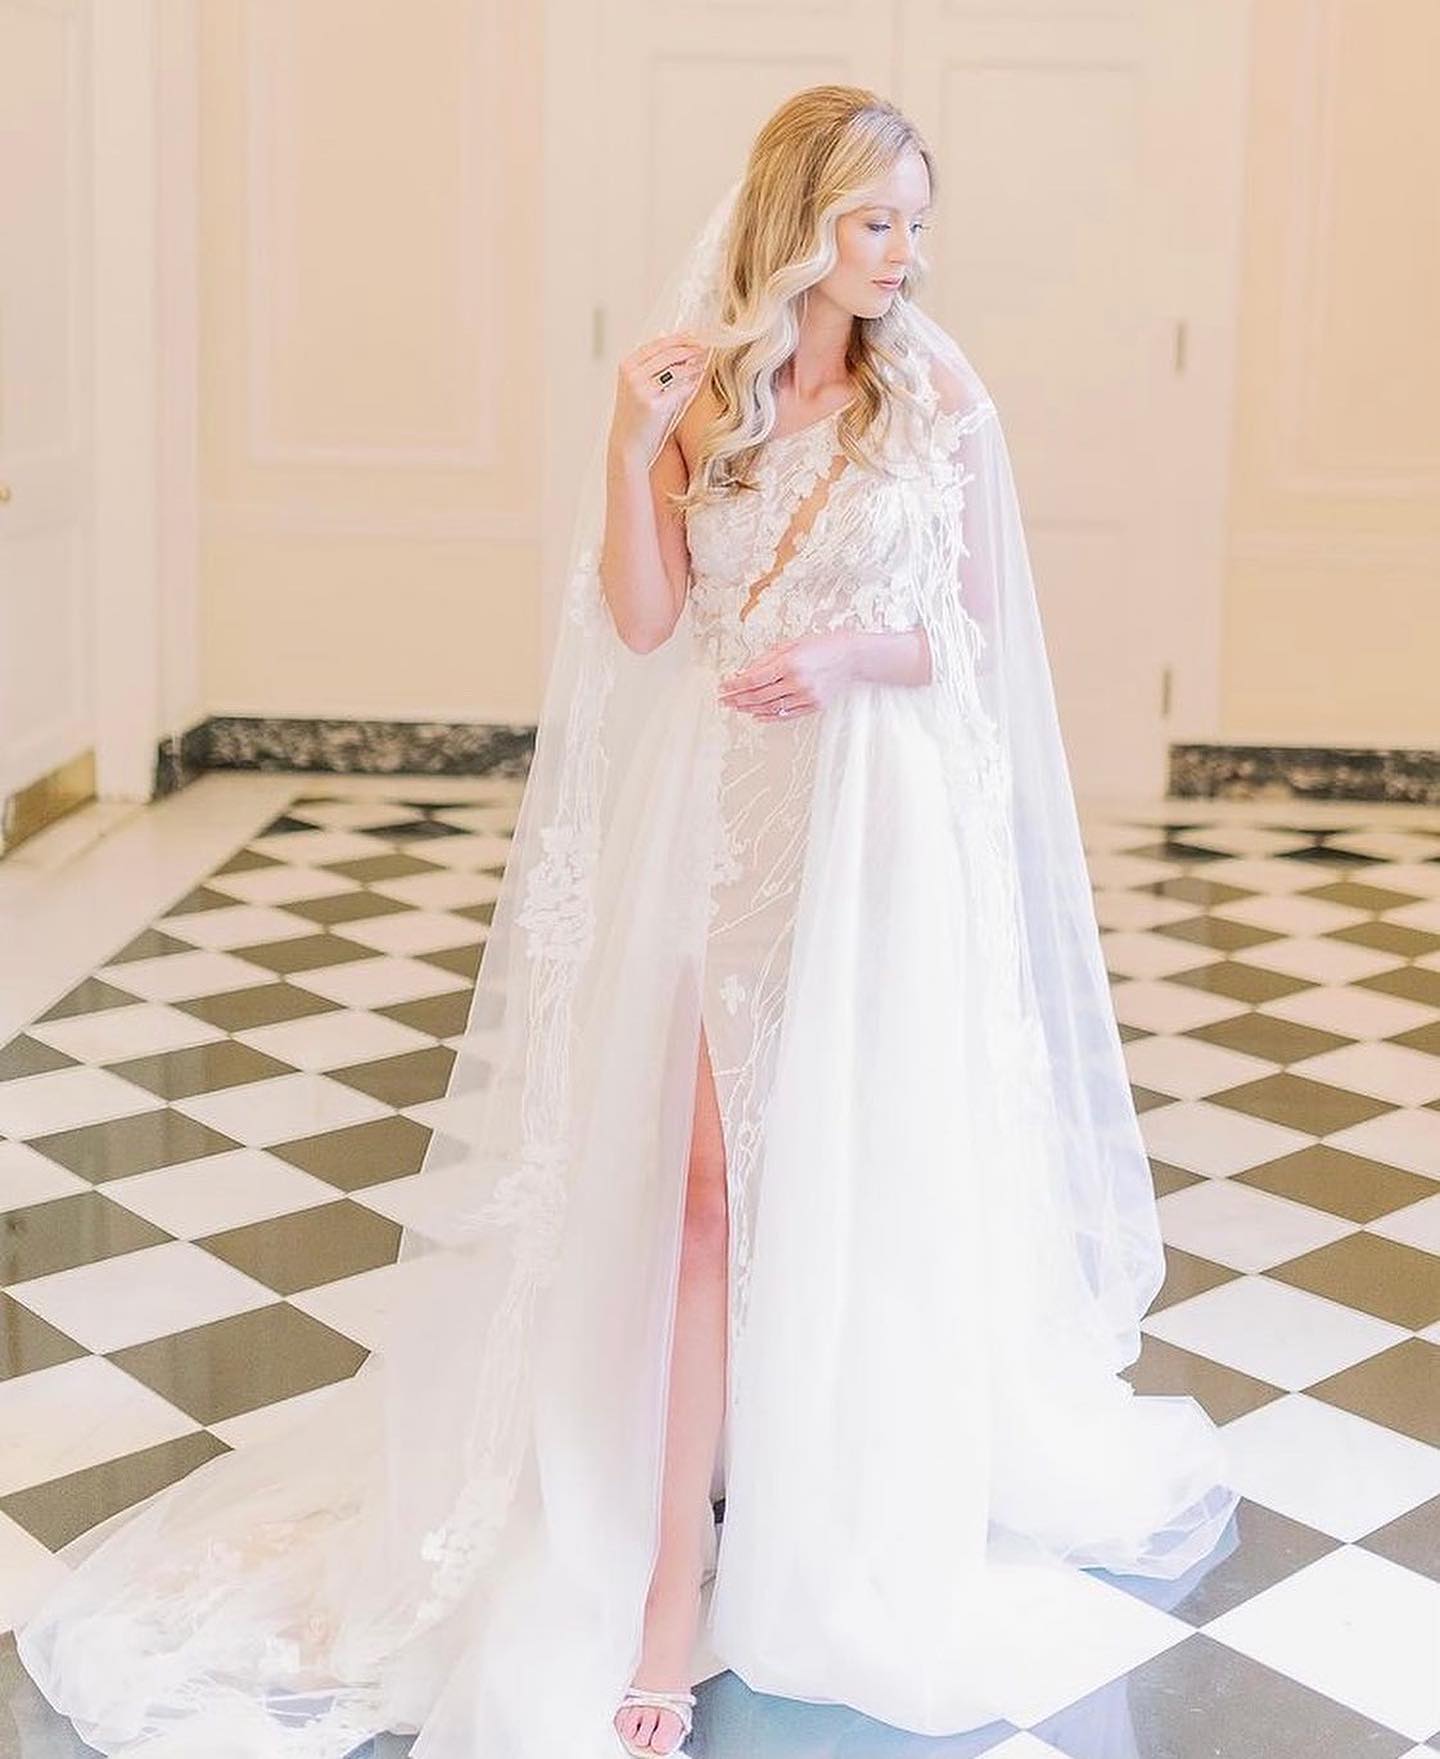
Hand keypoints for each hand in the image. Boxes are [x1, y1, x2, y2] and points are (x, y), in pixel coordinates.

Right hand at [609, 330, 708, 466]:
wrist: (628, 446)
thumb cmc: (637, 416)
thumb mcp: (638, 385)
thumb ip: (652, 364)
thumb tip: (672, 339)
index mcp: (627, 365)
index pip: (658, 344)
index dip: (680, 338)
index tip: (697, 336)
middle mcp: (632, 374)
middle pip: (669, 353)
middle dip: (691, 348)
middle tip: (708, 346)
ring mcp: (642, 390)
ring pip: (676, 370)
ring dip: (694, 365)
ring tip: (706, 362)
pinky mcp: (654, 406)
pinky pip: (680, 390)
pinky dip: (692, 384)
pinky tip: (699, 380)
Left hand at [717, 632, 860, 718]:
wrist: (852, 657)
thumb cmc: (823, 645)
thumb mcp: (792, 644)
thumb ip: (767, 659)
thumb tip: (744, 672)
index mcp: (790, 663)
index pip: (754, 679)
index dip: (735, 685)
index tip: (723, 687)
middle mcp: (797, 682)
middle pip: (759, 696)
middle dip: (738, 699)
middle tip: (724, 700)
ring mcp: (806, 696)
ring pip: (771, 708)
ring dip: (750, 709)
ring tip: (736, 708)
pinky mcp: (814, 706)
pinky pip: (787, 715)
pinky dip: (770, 717)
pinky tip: (757, 716)